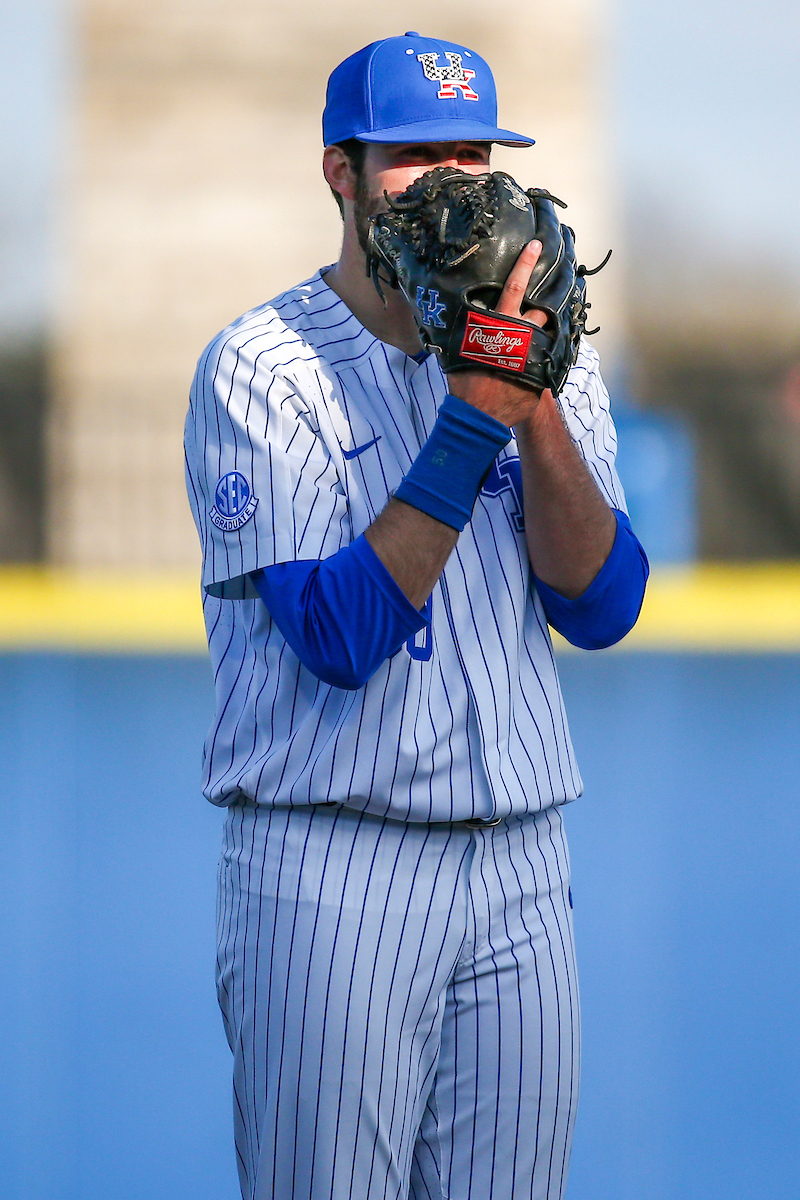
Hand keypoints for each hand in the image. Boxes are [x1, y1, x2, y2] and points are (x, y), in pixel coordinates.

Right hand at [447, 241, 550, 425]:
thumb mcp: (458, 353)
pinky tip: (542, 364)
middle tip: (548, 294)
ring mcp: (534, 354)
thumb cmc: (466, 383)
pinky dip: (544, 360)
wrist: (481, 416)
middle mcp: (521, 335)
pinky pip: (546, 360)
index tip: (536, 246)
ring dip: (544, 333)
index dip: (525, 265)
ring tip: (541, 336)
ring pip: (546, 335)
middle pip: (539, 311)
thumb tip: (443, 320)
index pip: (513, 287)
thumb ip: (463, 335)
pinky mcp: (541, 373)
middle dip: (543, 305)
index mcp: (500, 324)